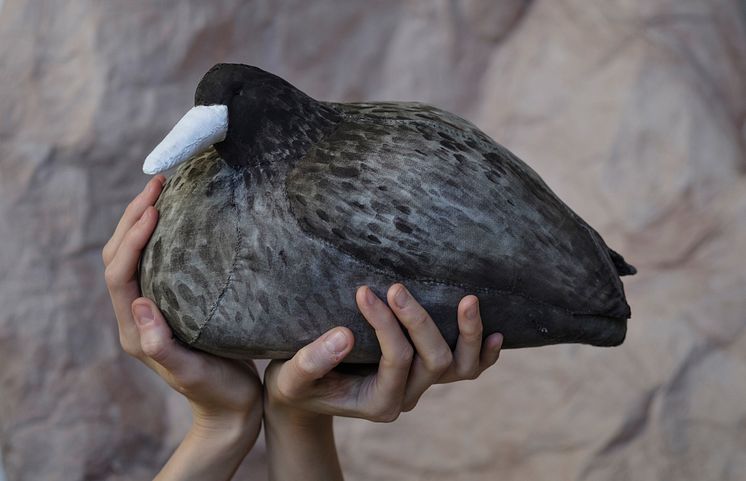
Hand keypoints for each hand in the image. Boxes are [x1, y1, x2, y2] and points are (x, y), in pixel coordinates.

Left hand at [103, 176, 261, 480]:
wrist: (233, 407)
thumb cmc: (216, 391)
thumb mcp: (191, 371)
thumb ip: (161, 343)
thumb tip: (138, 303)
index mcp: (135, 331)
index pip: (119, 276)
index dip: (131, 239)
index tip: (154, 209)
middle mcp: (138, 316)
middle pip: (119, 258)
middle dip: (132, 217)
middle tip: (157, 183)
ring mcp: (154, 309)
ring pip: (135, 255)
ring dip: (143, 220)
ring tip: (165, 190)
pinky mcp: (173, 303)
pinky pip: (158, 260)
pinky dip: (163, 233)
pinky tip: (184, 217)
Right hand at [262, 284, 502, 480]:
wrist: (305, 394)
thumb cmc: (295, 382)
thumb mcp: (291, 375)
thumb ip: (312, 360)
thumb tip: (345, 334)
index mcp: (378, 402)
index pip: (396, 359)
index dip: (385, 324)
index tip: (364, 290)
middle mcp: (405, 397)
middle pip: (433, 361)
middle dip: (419, 321)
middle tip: (396, 286)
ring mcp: (419, 385)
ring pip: (459, 369)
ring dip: (467, 335)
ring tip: (469, 300)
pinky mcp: (423, 372)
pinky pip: (464, 370)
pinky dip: (481, 355)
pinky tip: (496, 333)